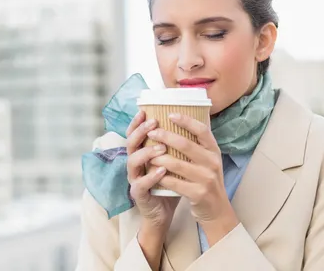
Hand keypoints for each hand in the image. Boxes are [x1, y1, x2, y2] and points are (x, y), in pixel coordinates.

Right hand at [126, 111, 179, 233]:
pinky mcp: (139, 194)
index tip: (144, 111)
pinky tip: (162, 170)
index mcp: (141, 153)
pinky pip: (141, 183)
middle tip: (154, 124)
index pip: (134, 133)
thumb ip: (176, 145)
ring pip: (133, 161)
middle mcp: (135, 163)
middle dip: (141, 132)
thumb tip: (192, 122)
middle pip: (130, 143)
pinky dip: (151, 176)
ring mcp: (134, 178)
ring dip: (147, 152)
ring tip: (161, 148)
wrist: (164, 212)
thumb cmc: (169, 182)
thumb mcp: (173, 161)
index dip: (137, 122)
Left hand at [148, 113, 238, 245]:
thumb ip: (198, 145)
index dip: (186, 121)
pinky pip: (175, 183)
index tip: (170, 114)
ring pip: (178, 164)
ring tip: (148, 154)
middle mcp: (212, 163)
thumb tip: (179, 122)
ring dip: (160, 158)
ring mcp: (206, 179)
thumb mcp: (208, 161)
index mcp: (214, 151)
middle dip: (166, 137)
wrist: (216, 210)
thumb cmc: (207, 180)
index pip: (202, 130)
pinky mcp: (198, 194)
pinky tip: (153, 173)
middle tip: (152, 133)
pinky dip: (162, 177)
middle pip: (186, 145)